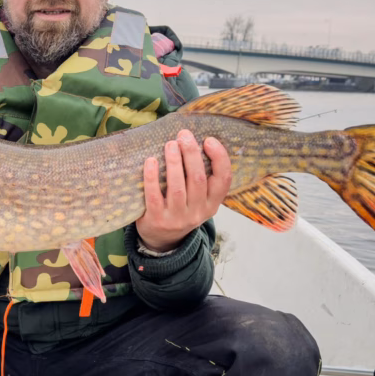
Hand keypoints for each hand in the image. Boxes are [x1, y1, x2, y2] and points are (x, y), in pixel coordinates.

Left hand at [136, 130, 231, 252]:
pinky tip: (151, 161)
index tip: (208, 140)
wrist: (162, 240)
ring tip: (170, 144)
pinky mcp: (157, 219)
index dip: (219, 158)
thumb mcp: (199, 200)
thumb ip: (201, 177)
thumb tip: (194, 141)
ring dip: (174, 162)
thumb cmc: (181, 208)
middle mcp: (198, 212)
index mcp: (212, 204)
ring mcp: (177, 217)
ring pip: (178, 187)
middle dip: (192, 154)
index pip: (224, 180)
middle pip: (198, 179)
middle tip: (184, 135)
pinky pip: (154, 196)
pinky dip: (152, 177)